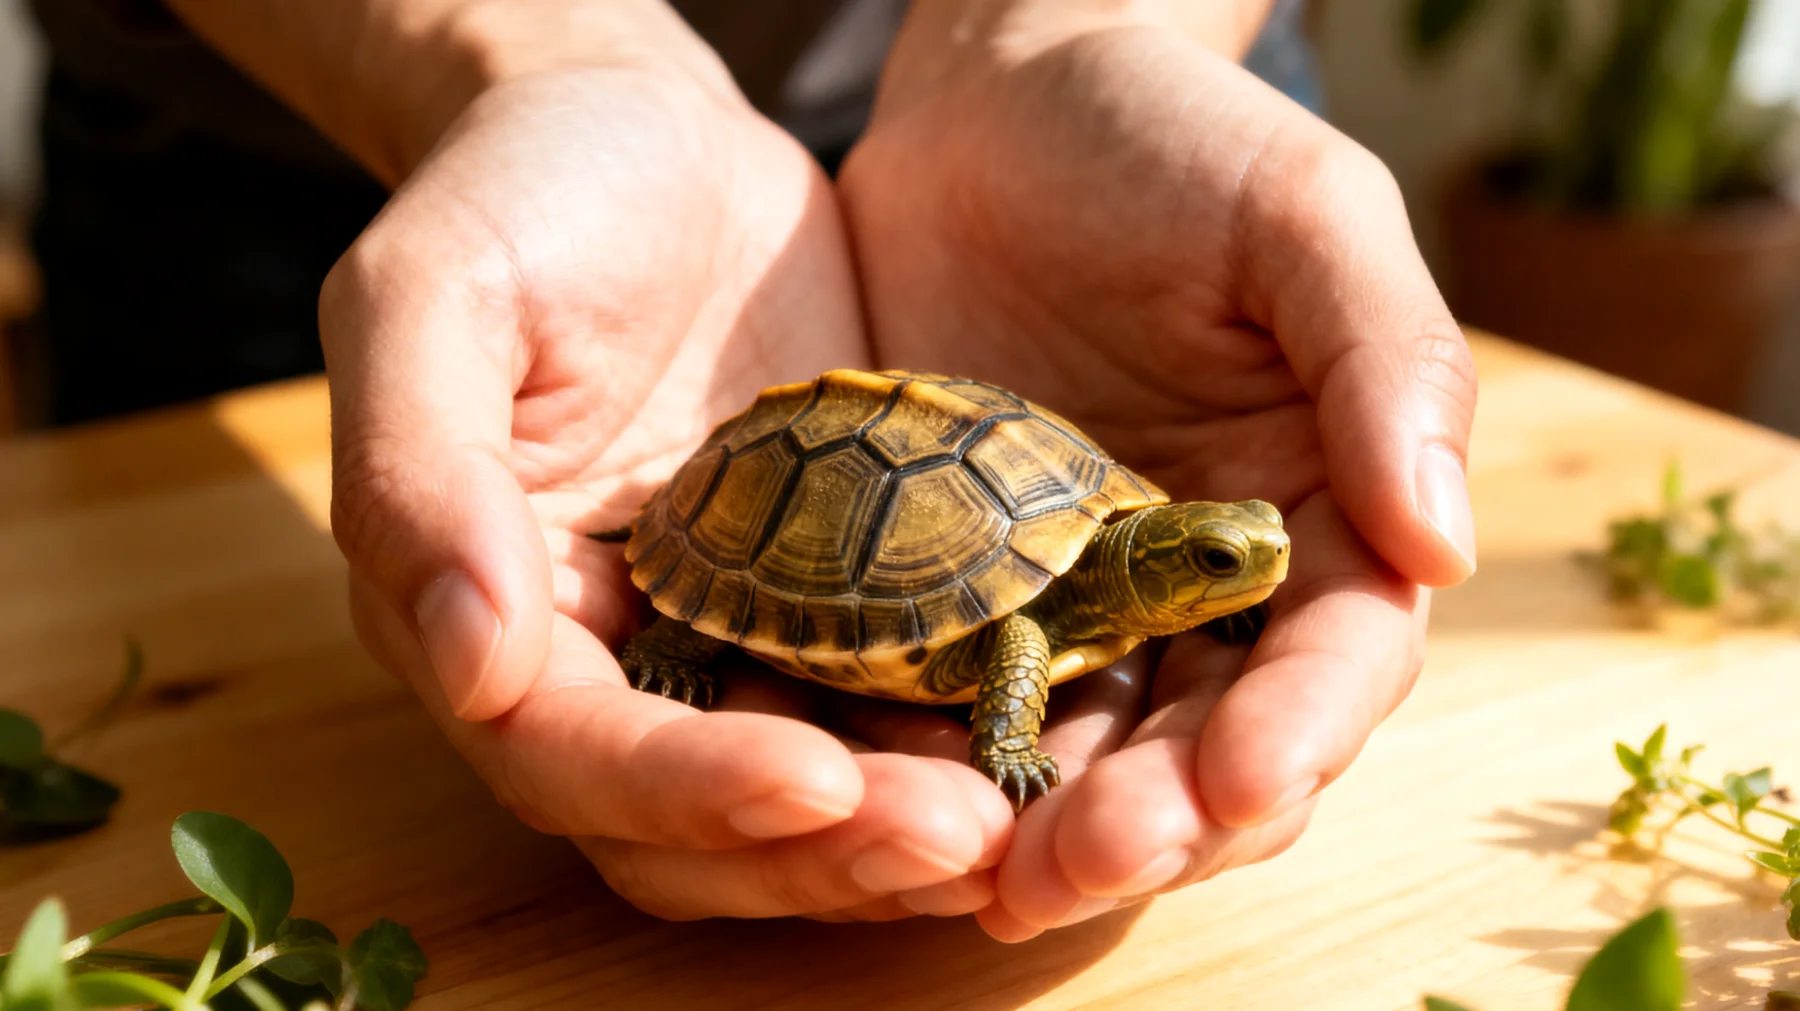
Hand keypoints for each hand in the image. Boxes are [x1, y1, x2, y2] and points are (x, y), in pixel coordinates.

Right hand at [321, 52, 1012, 921]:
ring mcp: (710, 643)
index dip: (684, 787)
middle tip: (956, 835)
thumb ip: (417, 474)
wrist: (652, 142)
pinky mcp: (812, 610)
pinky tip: (1023, 742)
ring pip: (786, 802)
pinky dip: (936, 747)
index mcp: (485, 607)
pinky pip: (869, 714)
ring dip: (888, 834)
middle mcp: (592, 660)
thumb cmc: (527, 195)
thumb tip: (468, 660)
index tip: (816, 781)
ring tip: (1004, 821)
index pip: (567, 752)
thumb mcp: (437, 294)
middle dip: (815, 847)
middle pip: (685, 823)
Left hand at [837, 9, 1478, 938]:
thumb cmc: (1170, 137)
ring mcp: (1086, 591)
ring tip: (988, 875)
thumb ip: (1384, 364)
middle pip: (1209, 739)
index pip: (1334, 656)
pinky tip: (893, 791)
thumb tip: (1442, 547)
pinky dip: (943, 756)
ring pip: (1089, 746)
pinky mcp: (970, 584)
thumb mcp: (1299, 218)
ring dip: (1049, 825)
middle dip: (1160, 819)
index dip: (1297, 734)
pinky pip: (965, 691)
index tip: (1240, 787)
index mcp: (1317, 507)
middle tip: (1078, 867)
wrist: (995, 102)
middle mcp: (1211, 579)